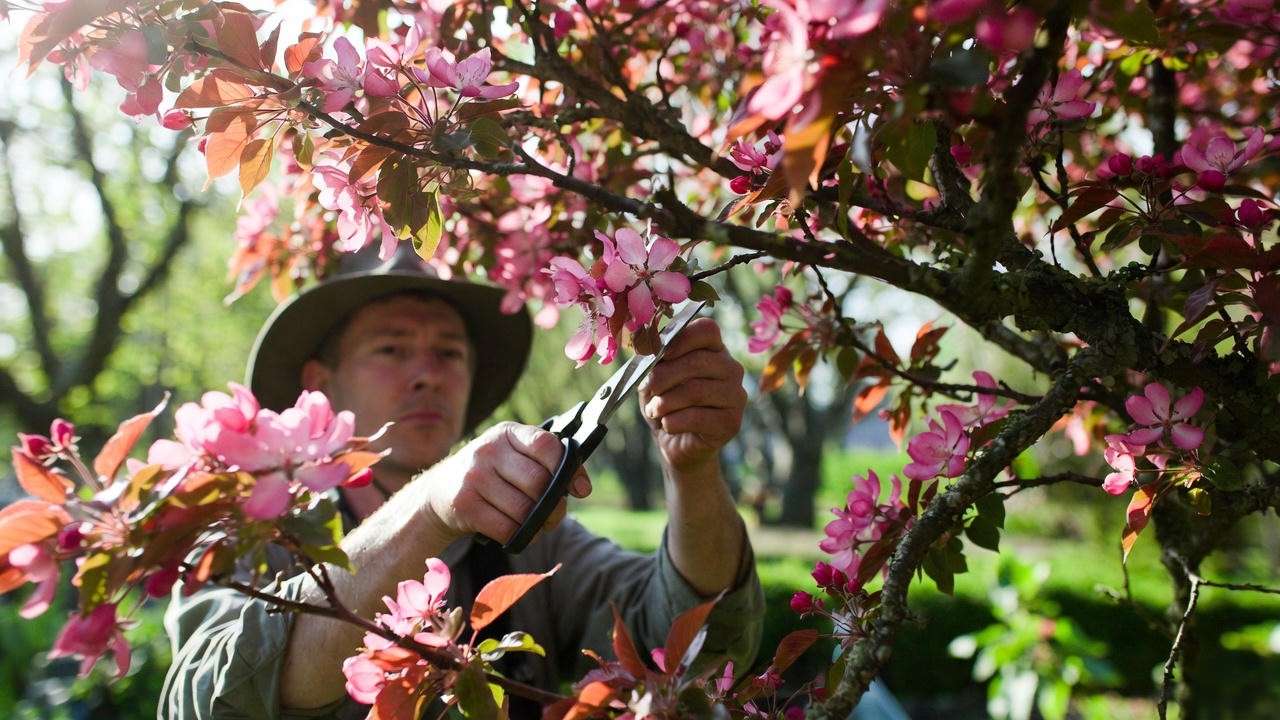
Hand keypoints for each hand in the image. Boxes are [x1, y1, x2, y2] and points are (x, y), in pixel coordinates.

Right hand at [415, 422, 591, 543]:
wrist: (438, 492)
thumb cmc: (490, 473)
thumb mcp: (514, 457)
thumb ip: (548, 464)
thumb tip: (582, 487)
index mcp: (506, 433)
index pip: (546, 445)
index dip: (568, 468)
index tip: (580, 488)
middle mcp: (488, 450)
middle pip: (538, 482)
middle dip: (555, 505)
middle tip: (556, 514)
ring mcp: (474, 477)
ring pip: (524, 509)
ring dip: (539, 524)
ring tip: (539, 524)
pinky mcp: (465, 504)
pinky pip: (507, 528)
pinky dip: (521, 536)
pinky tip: (520, 533)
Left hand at [638, 318, 746, 474]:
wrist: (677, 444)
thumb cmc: (666, 404)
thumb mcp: (655, 379)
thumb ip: (654, 362)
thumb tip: (649, 351)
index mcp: (714, 350)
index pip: (707, 330)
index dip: (681, 338)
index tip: (660, 354)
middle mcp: (731, 369)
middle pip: (696, 362)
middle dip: (662, 377)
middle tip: (647, 389)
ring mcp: (735, 396)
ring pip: (695, 391)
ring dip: (664, 403)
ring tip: (654, 411)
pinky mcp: (731, 423)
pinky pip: (696, 417)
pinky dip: (672, 422)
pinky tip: (667, 425)